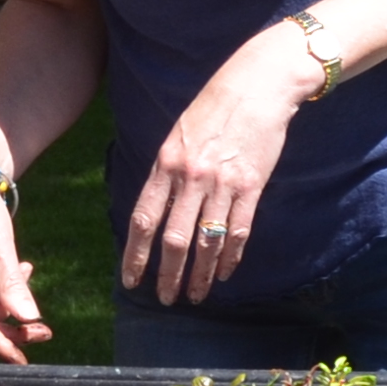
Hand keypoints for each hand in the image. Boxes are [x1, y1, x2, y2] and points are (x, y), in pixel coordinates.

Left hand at [125, 32, 310, 307]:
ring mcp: (222, 183)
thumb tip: (155, 212)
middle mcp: (191, 177)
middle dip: (168, 275)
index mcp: (165, 164)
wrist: (256, 86)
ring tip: (196, 296)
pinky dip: (230, 256)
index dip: (135, 254)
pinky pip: (238, 230)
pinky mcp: (251, 186)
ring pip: (208, 241)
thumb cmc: (213, 110)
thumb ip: (166, 174)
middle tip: (166, 299)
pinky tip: (224, 273)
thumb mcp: (177, 136)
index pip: (144, 219)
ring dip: (200, 274)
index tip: (131, 280)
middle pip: (175, 239)